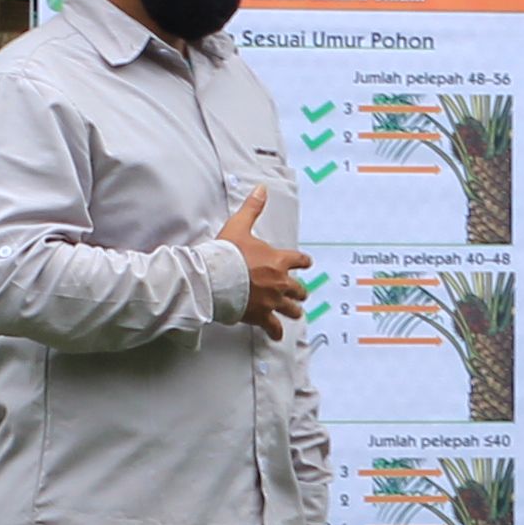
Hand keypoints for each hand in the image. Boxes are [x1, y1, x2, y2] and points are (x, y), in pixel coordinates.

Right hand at [220, 187, 310, 340]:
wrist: (216, 277)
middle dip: (299, 291)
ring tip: (296, 313)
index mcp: (278, 260)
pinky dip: (276, 332)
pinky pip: (274, 327)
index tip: (307, 263)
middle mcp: (280, 282)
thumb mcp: (240, 225)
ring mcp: (272, 300)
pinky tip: (278, 335)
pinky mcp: (261, 315)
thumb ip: (253, 208)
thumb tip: (262, 189)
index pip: (299, 260)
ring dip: (294, 310)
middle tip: (300, 293)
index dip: (303, 261)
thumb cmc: (227, 252)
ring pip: (291, 309)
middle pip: (298, 289)